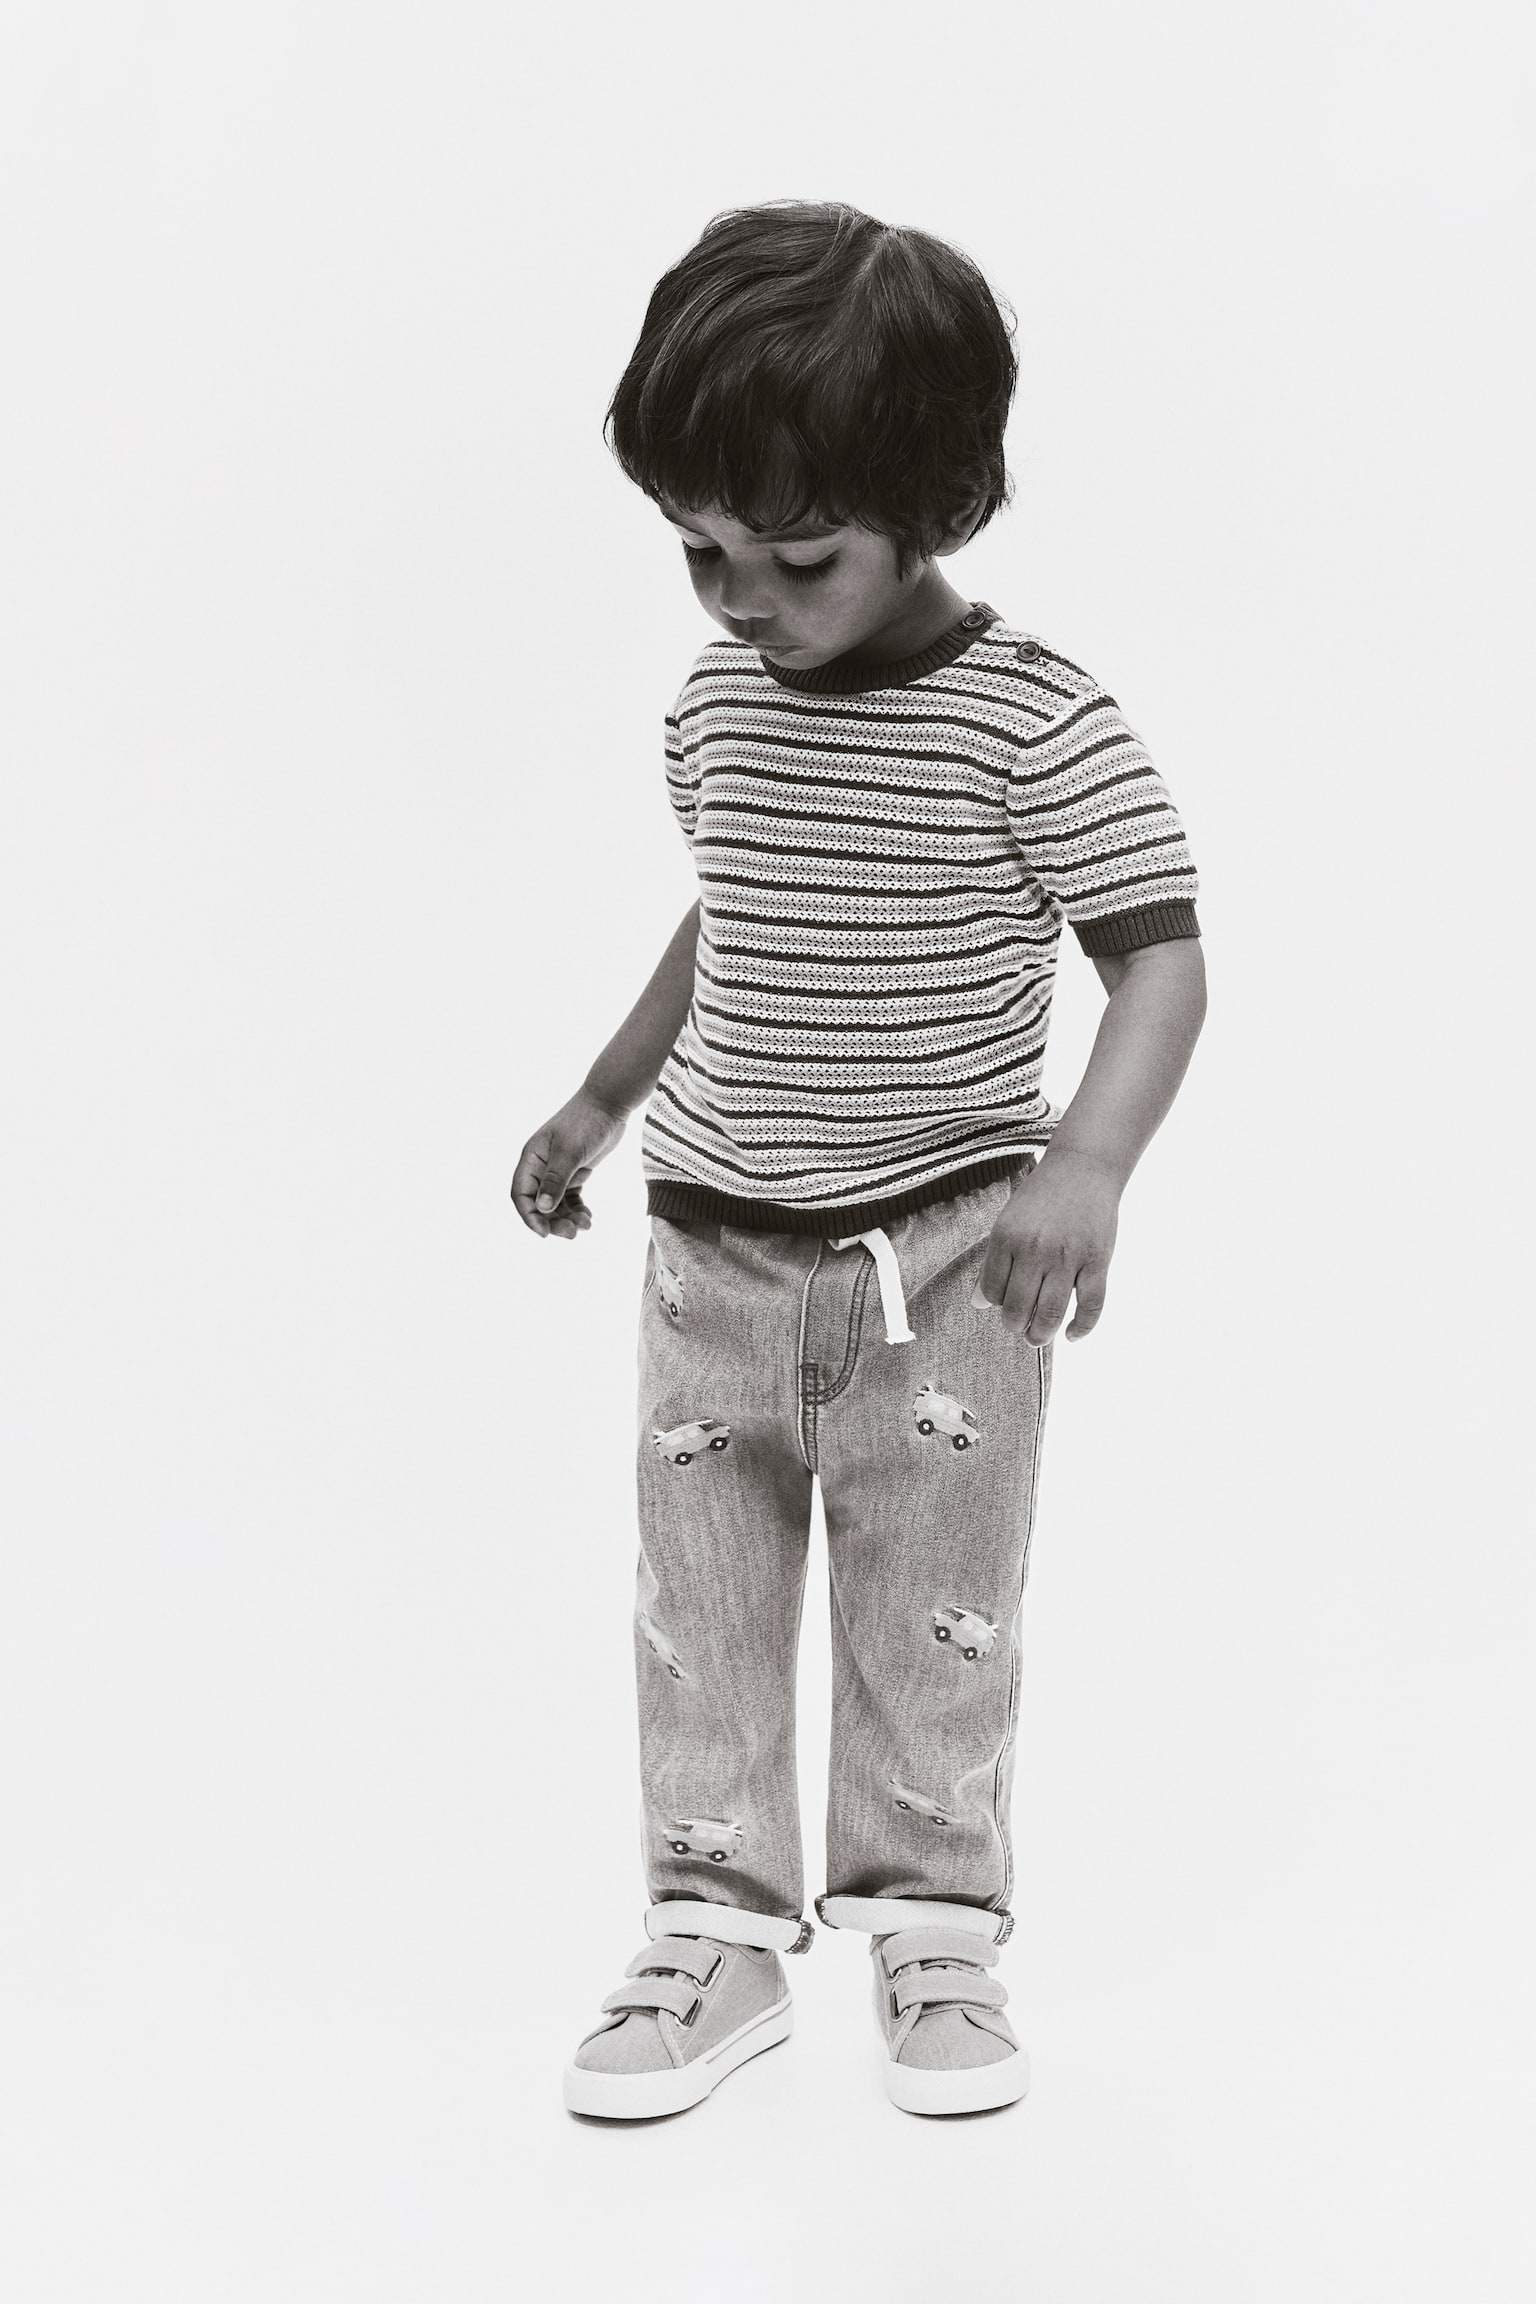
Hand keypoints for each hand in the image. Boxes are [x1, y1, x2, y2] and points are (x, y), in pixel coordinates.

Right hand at [511, 1087, 627, 1239]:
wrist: (609, 1103)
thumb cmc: (586, 1122)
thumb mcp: (570, 1153)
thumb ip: (555, 1181)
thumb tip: (541, 1208)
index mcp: (532, 1159)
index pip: (522, 1195)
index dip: (530, 1217)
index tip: (545, 1233)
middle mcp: (541, 1166)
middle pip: (539, 1204)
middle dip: (554, 1221)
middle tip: (572, 1234)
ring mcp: (558, 1170)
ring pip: (556, 1204)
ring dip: (568, 1218)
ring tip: (586, 1225)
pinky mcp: (575, 1171)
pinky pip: (571, 1197)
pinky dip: (577, 1209)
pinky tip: (588, 1217)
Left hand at [972, 1149, 1121, 1341]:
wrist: (1083, 1168)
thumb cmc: (1041, 1197)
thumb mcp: (1007, 1222)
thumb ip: (993, 1262)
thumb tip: (978, 1303)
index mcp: (1007, 1238)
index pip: (992, 1291)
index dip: (995, 1304)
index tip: (1003, 1303)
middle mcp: (1035, 1250)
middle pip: (1018, 1309)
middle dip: (1015, 1325)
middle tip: (1018, 1326)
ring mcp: (1068, 1258)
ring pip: (1049, 1314)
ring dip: (1040, 1334)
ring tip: (1036, 1337)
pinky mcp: (1097, 1262)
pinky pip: (1090, 1307)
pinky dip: (1082, 1328)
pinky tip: (1072, 1335)